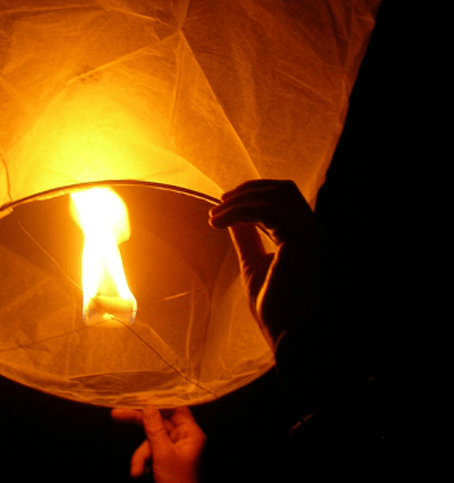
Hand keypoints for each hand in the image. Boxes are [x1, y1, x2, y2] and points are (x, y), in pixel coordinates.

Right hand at [111, 406, 205, 482]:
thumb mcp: (163, 454)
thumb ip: (154, 428)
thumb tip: (148, 406)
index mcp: (190, 433)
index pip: (174, 408)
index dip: (157, 401)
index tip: (138, 397)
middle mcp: (183, 439)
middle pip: (158, 422)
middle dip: (138, 425)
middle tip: (116, 415)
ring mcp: (174, 451)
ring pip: (151, 441)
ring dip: (140, 456)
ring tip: (137, 472)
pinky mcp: (165, 463)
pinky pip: (150, 454)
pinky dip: (143, 464)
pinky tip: (140, 475)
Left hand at [209, 179, 337, 417]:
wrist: (290, 338)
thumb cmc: (276, 310)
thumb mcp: (254, 265)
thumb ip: (247, 240)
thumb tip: (234, 219)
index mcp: (304, 236)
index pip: (283, 198)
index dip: (253, 194)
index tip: (224, 204)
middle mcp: (312, 230)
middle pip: (282, 189)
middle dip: (248, 190)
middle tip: (220, 202)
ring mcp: (310, 234)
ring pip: (275, 194)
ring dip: (240, 200)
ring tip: (216, 215)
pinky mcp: (301, 239)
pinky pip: (266, 210)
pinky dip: (239, 211)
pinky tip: (219, 222)